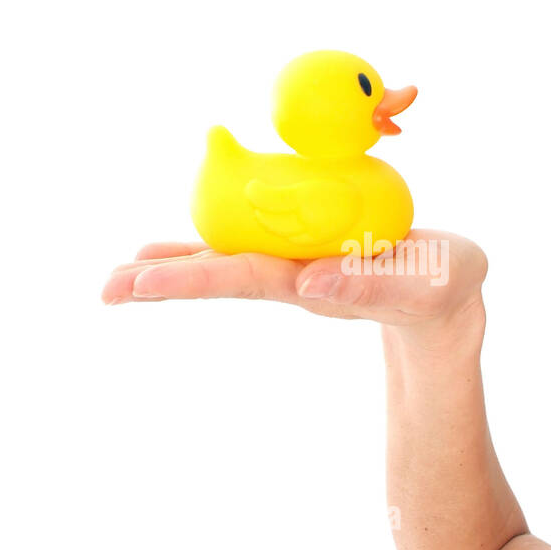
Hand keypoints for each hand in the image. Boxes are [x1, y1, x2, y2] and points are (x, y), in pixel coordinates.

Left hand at [100, 228, 487, 332]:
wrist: (446, 301)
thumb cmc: (442, 289)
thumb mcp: (419, 285)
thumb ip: (371, 286)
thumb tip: (311, 287)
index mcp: (313, 283)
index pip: (241, 278)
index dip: (190, 278)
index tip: (139, 282)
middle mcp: (293, 278)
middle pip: (218, 276)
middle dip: (161, 282)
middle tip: (104, 289)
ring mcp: (297, 269)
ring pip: (226, 264)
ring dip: (175, 267)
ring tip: (123, 271)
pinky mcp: (307, 257)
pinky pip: (248, 249)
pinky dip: (208, 249)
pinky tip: (178, 249)